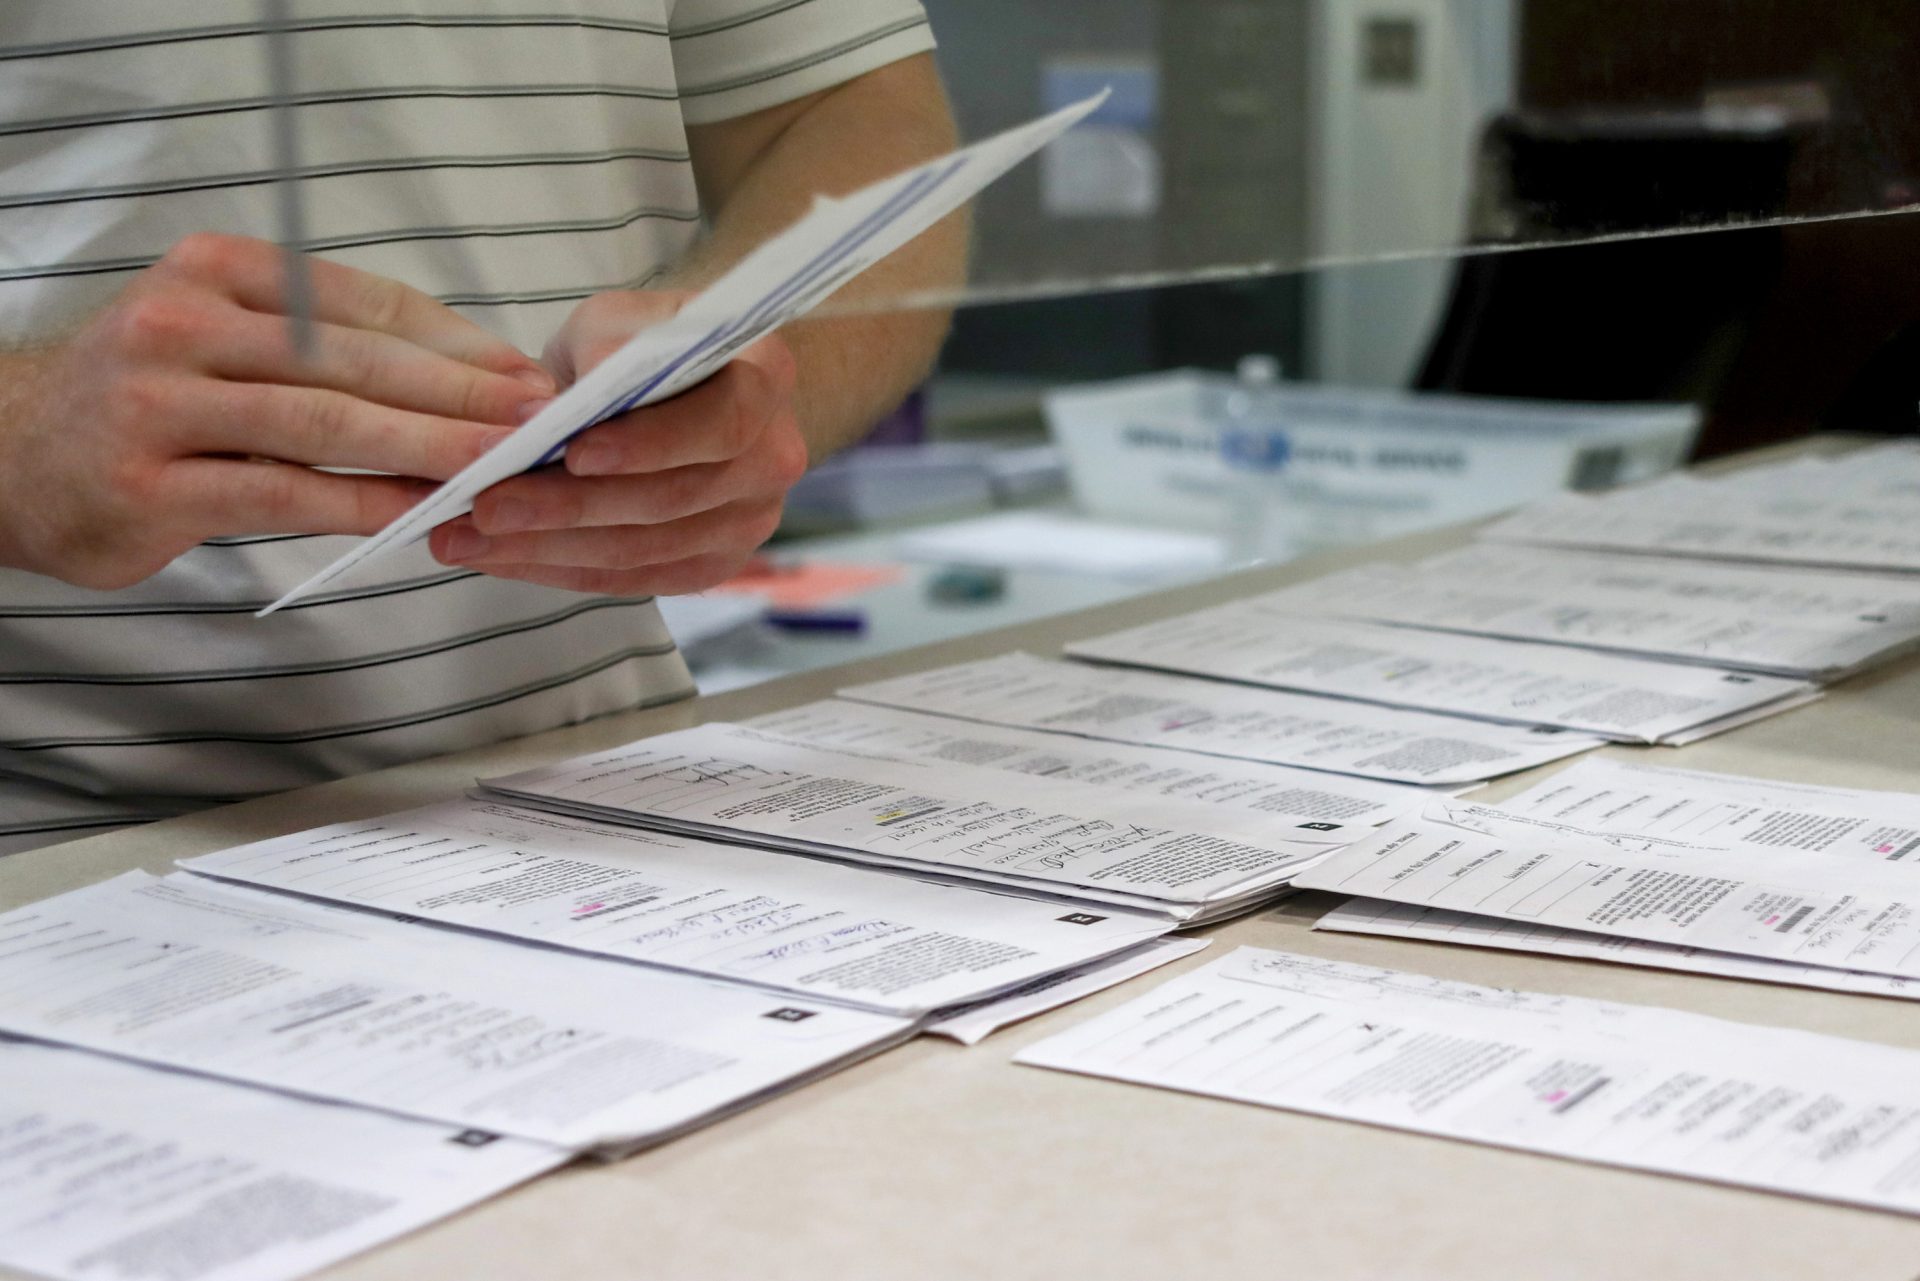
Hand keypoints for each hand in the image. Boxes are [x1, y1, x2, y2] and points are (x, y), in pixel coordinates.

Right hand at [0, 233, 553, 589]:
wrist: (12, 455)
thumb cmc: (153, 398)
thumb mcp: (229, 339)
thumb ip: (328, 349)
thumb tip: (471, 377)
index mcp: (219, 270)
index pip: (363, 302)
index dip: (456, 341)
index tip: (526, 375)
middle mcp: (185, 321)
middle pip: (353, 359)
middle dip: (460, 391)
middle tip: (537, 420)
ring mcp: (160, 401)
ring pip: (324, 423)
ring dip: (425, 445)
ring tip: (498, 465)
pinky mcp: (151, 482)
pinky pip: (283, 492)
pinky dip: (361, 503)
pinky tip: (420, 514)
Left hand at [428, 290, 807, 595]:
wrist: (668, 389)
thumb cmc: (638, 345)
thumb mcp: (617, 319)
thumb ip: (608, 342)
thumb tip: (598, 380)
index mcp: (765, 379)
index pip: (720, 423)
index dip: (649, 444)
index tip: (572, 452)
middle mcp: (774, 457)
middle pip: (674, 499)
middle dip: (571, 507)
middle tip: (486, 505)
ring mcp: (749, 521)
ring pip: (645, 550)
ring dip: (548, 547)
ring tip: (466, 537)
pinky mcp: (712, 565)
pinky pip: (633, 580)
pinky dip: (560, 570)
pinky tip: (500, 557)